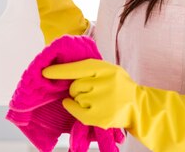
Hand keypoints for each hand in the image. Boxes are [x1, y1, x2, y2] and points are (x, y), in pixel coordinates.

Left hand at [43, 59, 184, 151]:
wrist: (139, 106)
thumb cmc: (120, 86)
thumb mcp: (109, 70)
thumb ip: (90, 69)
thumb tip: (63, 69)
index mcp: (104, 68)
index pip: (76, 68)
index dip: (58, 71)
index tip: (44, 72)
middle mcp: (104, 83)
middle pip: (74, 85)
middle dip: (76, 88)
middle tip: (91, 90)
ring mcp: (102, 101)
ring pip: (75, 98)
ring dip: (80, 99)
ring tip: (97, 99)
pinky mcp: (100, 116)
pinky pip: (76, 110)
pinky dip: (73, 108)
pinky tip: (80, 107)